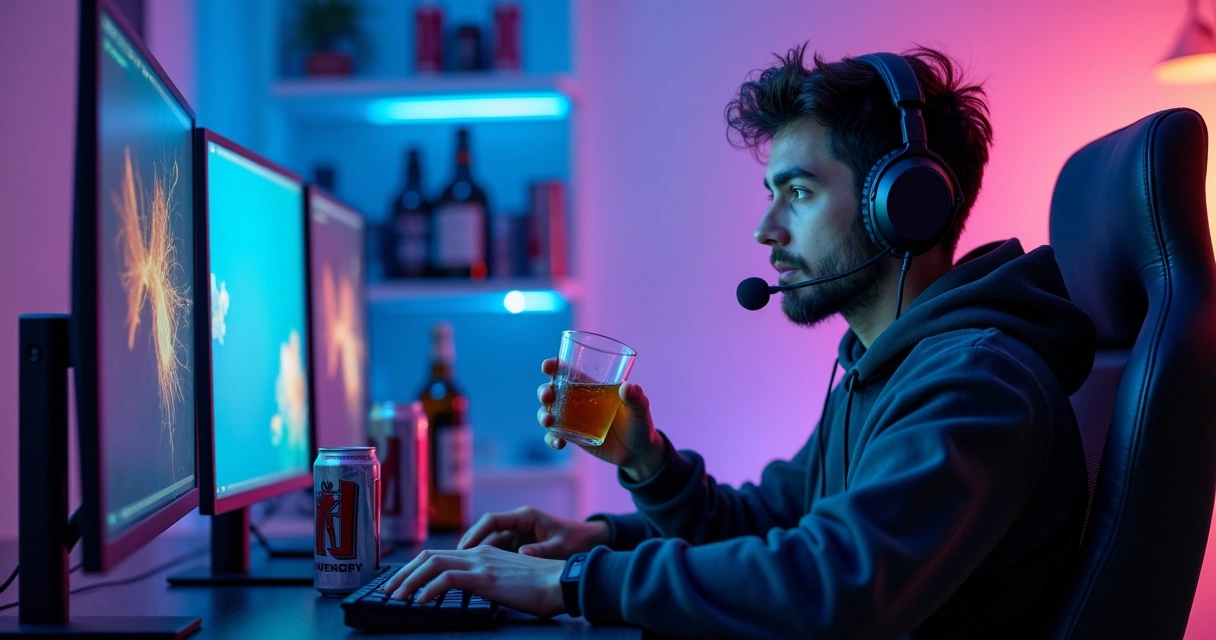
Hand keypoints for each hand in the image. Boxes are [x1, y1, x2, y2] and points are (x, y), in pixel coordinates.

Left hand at [380, 546, 566, 618]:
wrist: (562, 582)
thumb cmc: (541, 587)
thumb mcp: (508, 583)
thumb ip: (489, 582)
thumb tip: (473, 593)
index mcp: (483, 554)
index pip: (440, 555)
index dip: (416, 567)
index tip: (402, 583)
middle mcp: (478, 553)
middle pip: (430, 555)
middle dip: (404, 573)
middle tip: (389, 590)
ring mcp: (481, 562)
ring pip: (433, 563)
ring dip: (409, 580)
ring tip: (396, 597)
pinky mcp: (485, 576)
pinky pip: (447, 578)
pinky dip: (428, 589)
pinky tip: (419, 601)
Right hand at [457, 505, 609, 558]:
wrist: (589, 542)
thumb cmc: (576, 540)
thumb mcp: (560, 546)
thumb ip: (542, 550)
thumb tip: (523, 554)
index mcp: (525, 516)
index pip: (492, 520)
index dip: (476, 532)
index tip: (465, 547)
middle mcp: (518, 524)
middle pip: (487, 533)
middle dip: (471, 546)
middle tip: (456, 561)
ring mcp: (517, 535)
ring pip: (491, 544)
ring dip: (479, 555)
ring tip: (464, 569)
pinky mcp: (519, 546)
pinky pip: (500, 553)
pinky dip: (490, 562)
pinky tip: (481, 574)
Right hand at [536, 358, 666, 481]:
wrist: (639, 452)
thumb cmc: (639, 423)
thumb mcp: (640, 409)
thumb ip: (636, 398)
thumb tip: (627, 387)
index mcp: (592, 386)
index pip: (569, 371)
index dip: (554, 366)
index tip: (547, 366)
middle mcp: (578, 400)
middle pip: (552, 391)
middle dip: (544, 391)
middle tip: (547, 396)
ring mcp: (574, 420)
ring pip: (549, 413)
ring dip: (543, 415)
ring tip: (549, 421)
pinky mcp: (573, 437)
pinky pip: (555, 436)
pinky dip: (552, 438)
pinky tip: (559, 443)